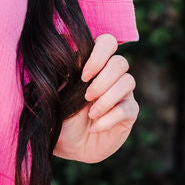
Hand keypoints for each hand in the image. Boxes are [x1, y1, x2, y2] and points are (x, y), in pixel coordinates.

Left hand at [53, 33, 137, 162]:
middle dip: (102, 80)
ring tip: (91, 114)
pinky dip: (109, 118)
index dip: (99, 55)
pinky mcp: (129, 113)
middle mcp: (111, 75)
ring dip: (106, 99)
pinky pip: (128, 108)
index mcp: (94, 64)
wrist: (66, 144)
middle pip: (121, 62)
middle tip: (86, 96)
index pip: (107, 42)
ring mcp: (122, 94)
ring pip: (128, 82)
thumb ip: (62, 69)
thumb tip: (65, 40)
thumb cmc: (60, 114)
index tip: (83, 75)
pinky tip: (95, 127)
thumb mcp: (55, 91)